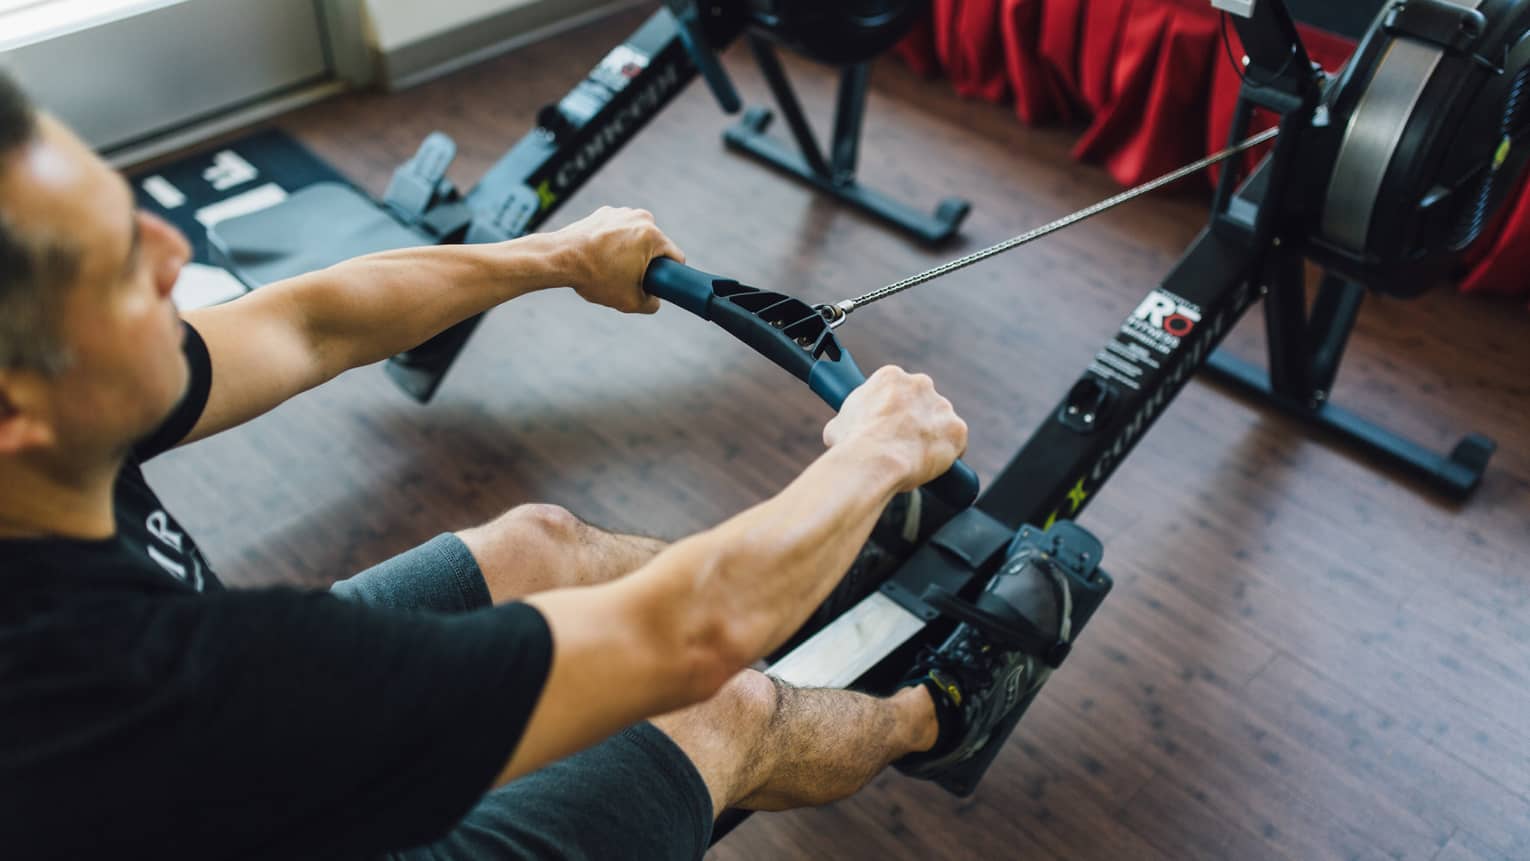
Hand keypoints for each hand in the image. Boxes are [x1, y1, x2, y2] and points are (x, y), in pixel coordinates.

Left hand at [555, 206, 684, 313]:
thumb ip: (652, 304)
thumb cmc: (595, 277)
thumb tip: (655, 300)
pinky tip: (600, 256)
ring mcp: (621, 213)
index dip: (670, 275)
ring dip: (630, 251)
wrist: (559, 258)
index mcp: (653, 236)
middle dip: (647, 262)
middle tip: (628, 279)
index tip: (657, 284)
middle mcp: (640, 218)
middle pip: (656, 246)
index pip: (676, 258)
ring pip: (636, 237)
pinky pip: (619, 231)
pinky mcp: (605, 213)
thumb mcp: (630, 301)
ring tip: (610, 268)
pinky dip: (613, 243)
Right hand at [822, 365, 967, 491]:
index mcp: (891, 377)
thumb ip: (849, 419)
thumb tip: (843, 430)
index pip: (897, 390)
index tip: (888, 425)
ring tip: (914, 458)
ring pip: (940, 422)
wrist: (874, 462)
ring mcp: (941, 406)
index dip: (892, 411)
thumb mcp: (837, 424)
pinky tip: (932, 464)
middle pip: (922, 402)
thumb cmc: (852, 444)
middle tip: (901, 442)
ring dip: (932, 436)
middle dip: (915, 420)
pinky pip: (956, 442)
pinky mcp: (957, 429)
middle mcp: (920, 384)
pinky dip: (948, 454)